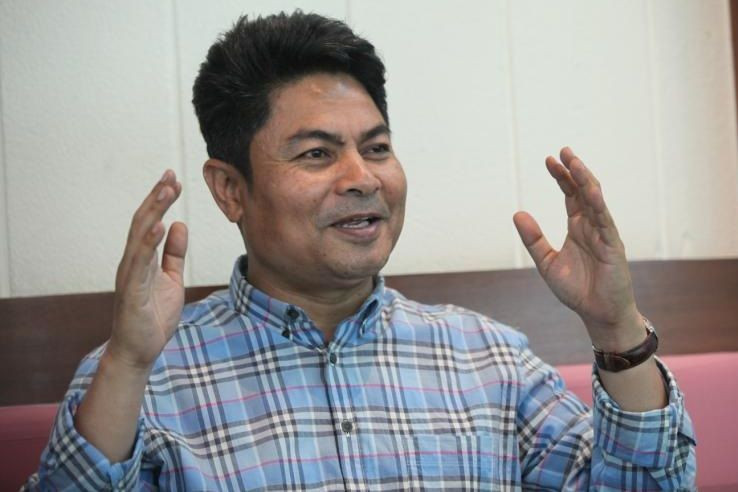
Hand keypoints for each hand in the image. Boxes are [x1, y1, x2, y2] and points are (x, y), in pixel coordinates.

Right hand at [107, 170, 187, 369]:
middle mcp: (132, 262)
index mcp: (142, 259)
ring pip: (139, 237)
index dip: (160, 200)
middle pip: (143, 222)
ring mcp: (130, 276)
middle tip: (170, 175)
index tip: (173, 179)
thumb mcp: (172, 280)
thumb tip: (180, 225)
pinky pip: (140, 263)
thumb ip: (175, 254)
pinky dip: (149, 243)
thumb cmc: (153, 317)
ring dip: (153, 212)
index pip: (150, 222)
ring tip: (166, 191)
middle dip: (156, 198)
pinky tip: (160, 226)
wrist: (140, 352)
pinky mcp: (132, 292)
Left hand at [513, 147, 641, 348]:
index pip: (570, 195)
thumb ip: (533, 239)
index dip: (562, 177)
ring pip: (596, 201)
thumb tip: (517, 214)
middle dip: (574, 171)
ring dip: (586, 181)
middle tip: (563, 151)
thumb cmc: (577, 290)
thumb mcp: (546, 262)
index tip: (549, 160)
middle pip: (584, 191)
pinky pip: (606, 222)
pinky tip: (590, 190)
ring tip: (575, 162)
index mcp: (578, 227)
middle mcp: (592, 226)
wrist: (598, 314)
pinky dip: (598, 205)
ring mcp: (605, 234)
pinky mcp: (613, 247)